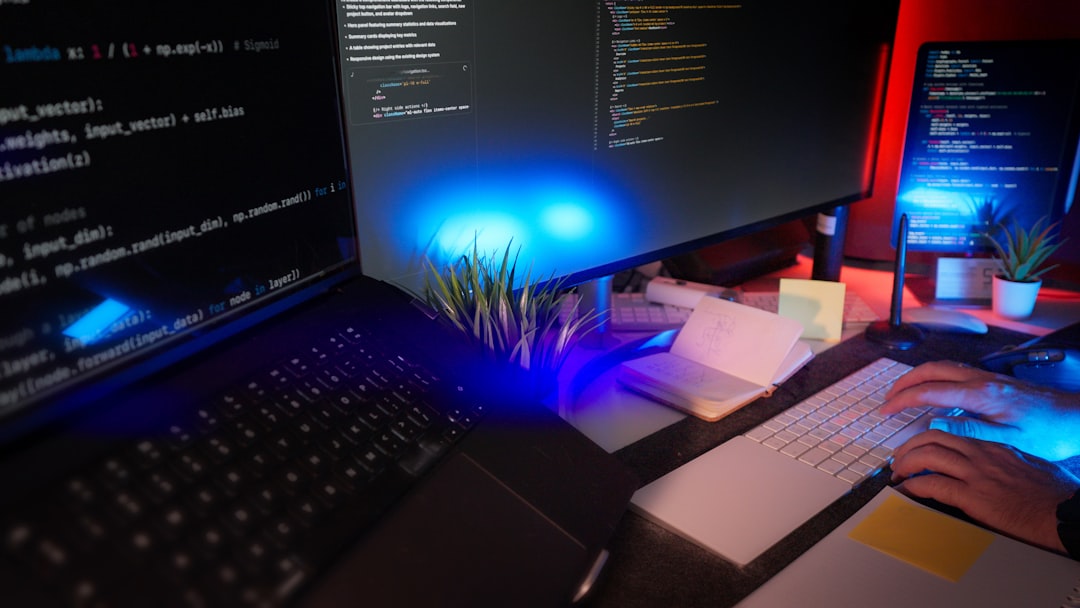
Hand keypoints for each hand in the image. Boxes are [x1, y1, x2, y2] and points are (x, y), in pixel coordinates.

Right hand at [880, 360, 1079, 460]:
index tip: (885, 411)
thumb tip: (935, 424)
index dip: (902, 400)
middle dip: (903, 383)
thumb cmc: (1046, 433)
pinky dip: (934, 378)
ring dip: (917, 377)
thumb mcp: (1008, 439)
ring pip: (941, 367)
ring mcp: (986, 377)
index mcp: (980, 394)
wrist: (1075, 417)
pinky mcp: (992, 380)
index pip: (929, 391)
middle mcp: (980, 380)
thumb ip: (970, 430)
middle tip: (887, 400)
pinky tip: (933, 392)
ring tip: (903, 393)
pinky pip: (953, 371)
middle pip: (930, 370)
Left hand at [890, 430, 1078, 553]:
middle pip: (932, 437)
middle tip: (899, 459)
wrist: (1062, 512)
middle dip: (909, 446)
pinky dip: (913, 486)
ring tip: (898, 474)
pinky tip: (906, 490)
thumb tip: (986, 467)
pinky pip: (932, 485)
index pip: (951, 432)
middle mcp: (982, 454)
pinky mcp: (973, 496)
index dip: (928, 437)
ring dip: (906, 464)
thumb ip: (1001, 460)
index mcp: (993, 445)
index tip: (918, 446)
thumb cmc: (1051, 494)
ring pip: (927, 456)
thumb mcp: (1025, 465)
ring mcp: (976, 474)